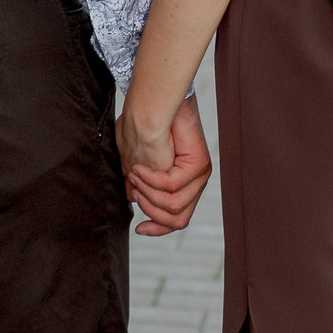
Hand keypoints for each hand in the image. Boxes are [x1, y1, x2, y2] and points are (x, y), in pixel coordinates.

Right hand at [119, 94, 210, 234]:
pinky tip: (139, 168)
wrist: (152, 102)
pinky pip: (172, 186)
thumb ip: (137, 184)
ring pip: (174, 205)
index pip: (176, 220)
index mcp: (183, 185)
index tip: (139, 230)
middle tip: (134, 191)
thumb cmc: (142, 127)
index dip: (158, 229)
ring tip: (134, 175)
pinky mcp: (200, 164)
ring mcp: (201, 175)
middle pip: (178, 220)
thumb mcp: (136, 163)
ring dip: (148, 193)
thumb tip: (131, 200)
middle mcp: (196, 183)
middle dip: (150, 210)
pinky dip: (152, 180)